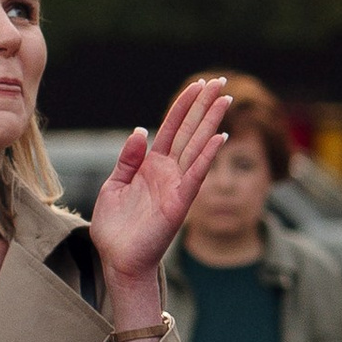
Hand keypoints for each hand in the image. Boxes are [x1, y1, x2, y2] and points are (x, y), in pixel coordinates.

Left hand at [90, 78, 231, 298]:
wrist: (117, 259)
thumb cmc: (115, 228)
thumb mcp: (115, 185)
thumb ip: (129, 158)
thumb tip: (142, 130)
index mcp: (151, 165)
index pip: (171, 127)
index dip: (184, 105)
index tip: (198, 85)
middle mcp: (169, 171)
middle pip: (190, 130)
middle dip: (204, 106)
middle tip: (221, 81)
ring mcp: (177, 185)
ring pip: (197, 146)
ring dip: (212, 121)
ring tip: (226, 98)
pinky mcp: (179, 202)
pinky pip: (196, 174)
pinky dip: (207, 155)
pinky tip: (219, 135)